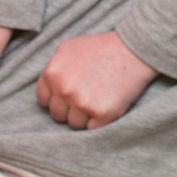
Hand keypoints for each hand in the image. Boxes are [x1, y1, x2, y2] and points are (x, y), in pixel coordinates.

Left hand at [35, 30, 156, 128]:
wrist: (132, 51)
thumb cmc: (100, 48)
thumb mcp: (68, 49)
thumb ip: (52, 69)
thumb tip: (46, 89)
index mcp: (52, 73)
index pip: (44, 100)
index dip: (57, 98)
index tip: (68, 95)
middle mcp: (64, 89)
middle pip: (57, 114)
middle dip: (69, 108)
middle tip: (86, 96)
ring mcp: (82, 103)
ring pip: (74, 124)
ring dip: (84, 116)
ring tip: (97, 99)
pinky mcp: (101, 114)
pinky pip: (91, 128)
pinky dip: (98, 121)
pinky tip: (105, 104)